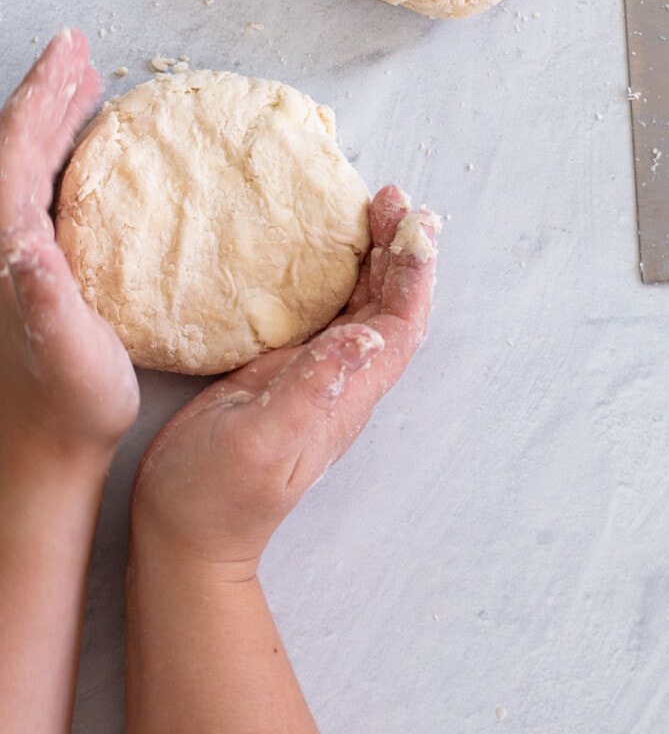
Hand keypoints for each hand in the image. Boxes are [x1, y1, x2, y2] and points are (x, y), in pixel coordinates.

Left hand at [0, 29, 138, 460]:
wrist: (44, 447)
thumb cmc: (66, 405)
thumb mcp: (65, 353)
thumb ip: (45, 299)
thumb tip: (27, 245)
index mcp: (6, 246)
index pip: (16, 149)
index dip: (42, 95)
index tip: (70, 51)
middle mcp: (3, 243)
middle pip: (16, 146)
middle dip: (47, 93)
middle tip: (78, 52)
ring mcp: (17, 256)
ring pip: (28, 165)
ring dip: (54, 121)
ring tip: (84, 86)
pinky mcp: (37, 271)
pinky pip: (46, 193)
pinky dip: (64, 159)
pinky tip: (85, 157)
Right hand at [130, 185, 438, 575]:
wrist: (189, 534)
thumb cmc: (217, 496)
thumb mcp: (260, 443)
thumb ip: (313, 391)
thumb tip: (366, 337)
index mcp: (347, 398)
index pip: (399, 327)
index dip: (414, 275)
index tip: (413, 225)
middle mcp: (344, 384)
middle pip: (391, 308)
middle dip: (400, 252)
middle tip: (392, 199)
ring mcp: (317, 377)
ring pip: (364, 307)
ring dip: (376, 259)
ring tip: (373, 211)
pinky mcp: (288, 372)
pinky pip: (328, 314)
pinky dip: (338, 276)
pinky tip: (328, 252)